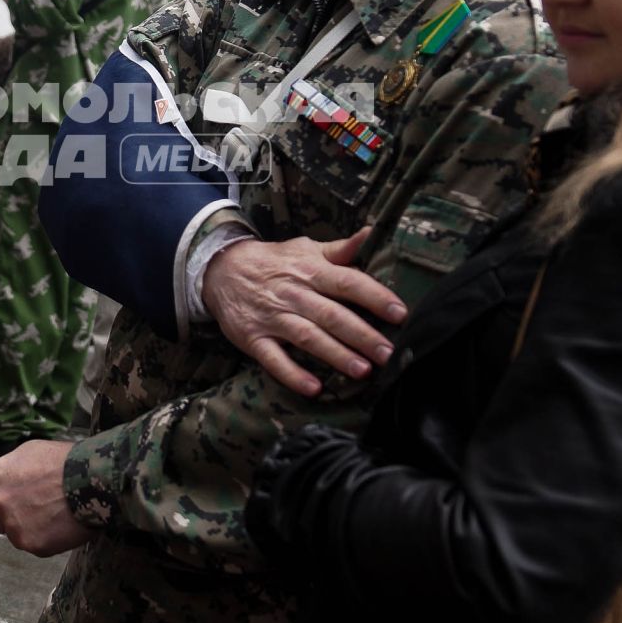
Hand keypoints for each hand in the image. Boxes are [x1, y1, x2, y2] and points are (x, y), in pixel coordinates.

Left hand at [0, 440, 96, 556]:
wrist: (91, 479)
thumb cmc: (64, 461)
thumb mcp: (30, 452)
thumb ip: (3, 466)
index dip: (0, 494)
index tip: (16, 496)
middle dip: (12, 514)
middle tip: (39, 507)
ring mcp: (14, 526)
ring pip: (16, 534)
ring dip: (29, 529)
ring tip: (54, 515)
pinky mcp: (32, 545)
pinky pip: (35, 546)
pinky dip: (47, 540)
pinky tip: (62, 526)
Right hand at [201, 228, 404, 397]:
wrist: (221, 270)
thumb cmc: (275, 262)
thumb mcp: (306, 249)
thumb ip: (340, 249)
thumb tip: (373, 233)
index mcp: (310, 271)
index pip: (348, 282)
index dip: (375, 297)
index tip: (400, 313)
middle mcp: (293, 294)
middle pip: (332, 315)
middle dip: (362, 335)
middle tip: (388, 353)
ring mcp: (272, 318)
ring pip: (308, 338)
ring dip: (336, 354)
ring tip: (363, 371)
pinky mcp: (253, 338)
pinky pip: (273, 359)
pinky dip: (292, 374)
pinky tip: (314, 388)